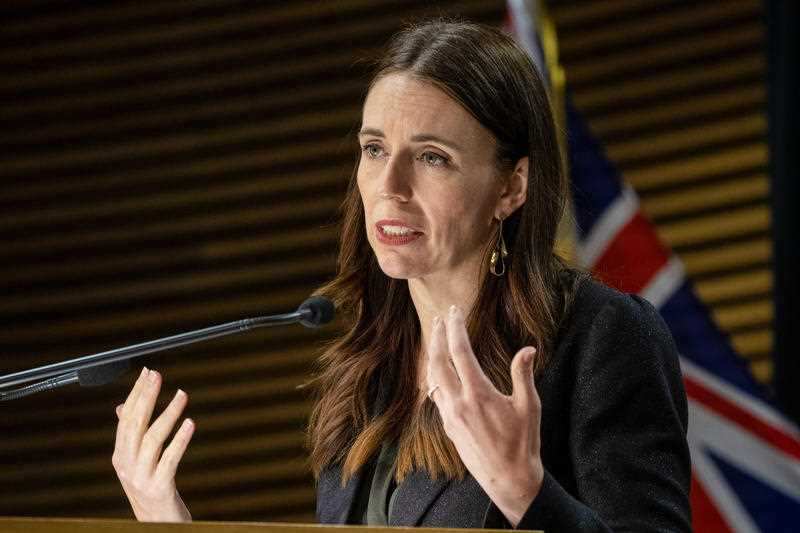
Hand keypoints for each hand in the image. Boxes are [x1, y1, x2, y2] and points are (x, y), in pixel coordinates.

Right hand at [112, 367, 193, 521]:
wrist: (157, 524)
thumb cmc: (151, 488)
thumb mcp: (136, 461)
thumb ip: (131, 435)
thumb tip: (122, 406)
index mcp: (120, 455)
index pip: (126, 418)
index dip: (136, 394)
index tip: (148, 372)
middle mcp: (127, 465)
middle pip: (135, 424)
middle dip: (146, 397)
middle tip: (158, 375)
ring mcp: (141, 477)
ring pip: (152, 439)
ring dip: (168, 414)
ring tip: (182, 395)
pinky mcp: (159, 488)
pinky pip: (170, 459)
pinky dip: (180, 440)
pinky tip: (190, 423)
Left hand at [426, 305, 543, 526]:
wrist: (508, 479)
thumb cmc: (523, 443)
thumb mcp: (529, 407)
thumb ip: (523, 375)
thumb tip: (528, 349)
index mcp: (479, 394)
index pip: (460, 352)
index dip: (456, 328)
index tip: (455, 311)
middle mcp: (459, 403)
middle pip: (438, 361)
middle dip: (438, 336)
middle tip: (441, 318)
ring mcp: (450, 416)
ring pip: (433, 378)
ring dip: (434, 355)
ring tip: (437, 338)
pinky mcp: (447, 426)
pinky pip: (436, 394)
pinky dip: (436, 376)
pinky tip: (440, 370)